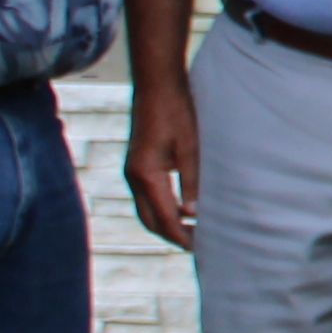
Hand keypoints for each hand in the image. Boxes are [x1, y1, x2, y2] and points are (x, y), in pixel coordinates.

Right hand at [126, 77, 200, 250]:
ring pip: (146, 210)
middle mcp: (134, 177)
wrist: (156, 84)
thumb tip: (193, 214)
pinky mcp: (136, 165)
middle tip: (198, 245)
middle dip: (172, 236)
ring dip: (166, 224)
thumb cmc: (176, 111)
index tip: (200, 248)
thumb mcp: (190, 147)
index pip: (165, 218)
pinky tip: (181, 208)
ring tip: (192, 230)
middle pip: (150, 220)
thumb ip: (192, 182)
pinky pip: (146, 197)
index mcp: (147, 175)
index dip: (182, 236)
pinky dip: (161, 209)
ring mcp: (132, 171)